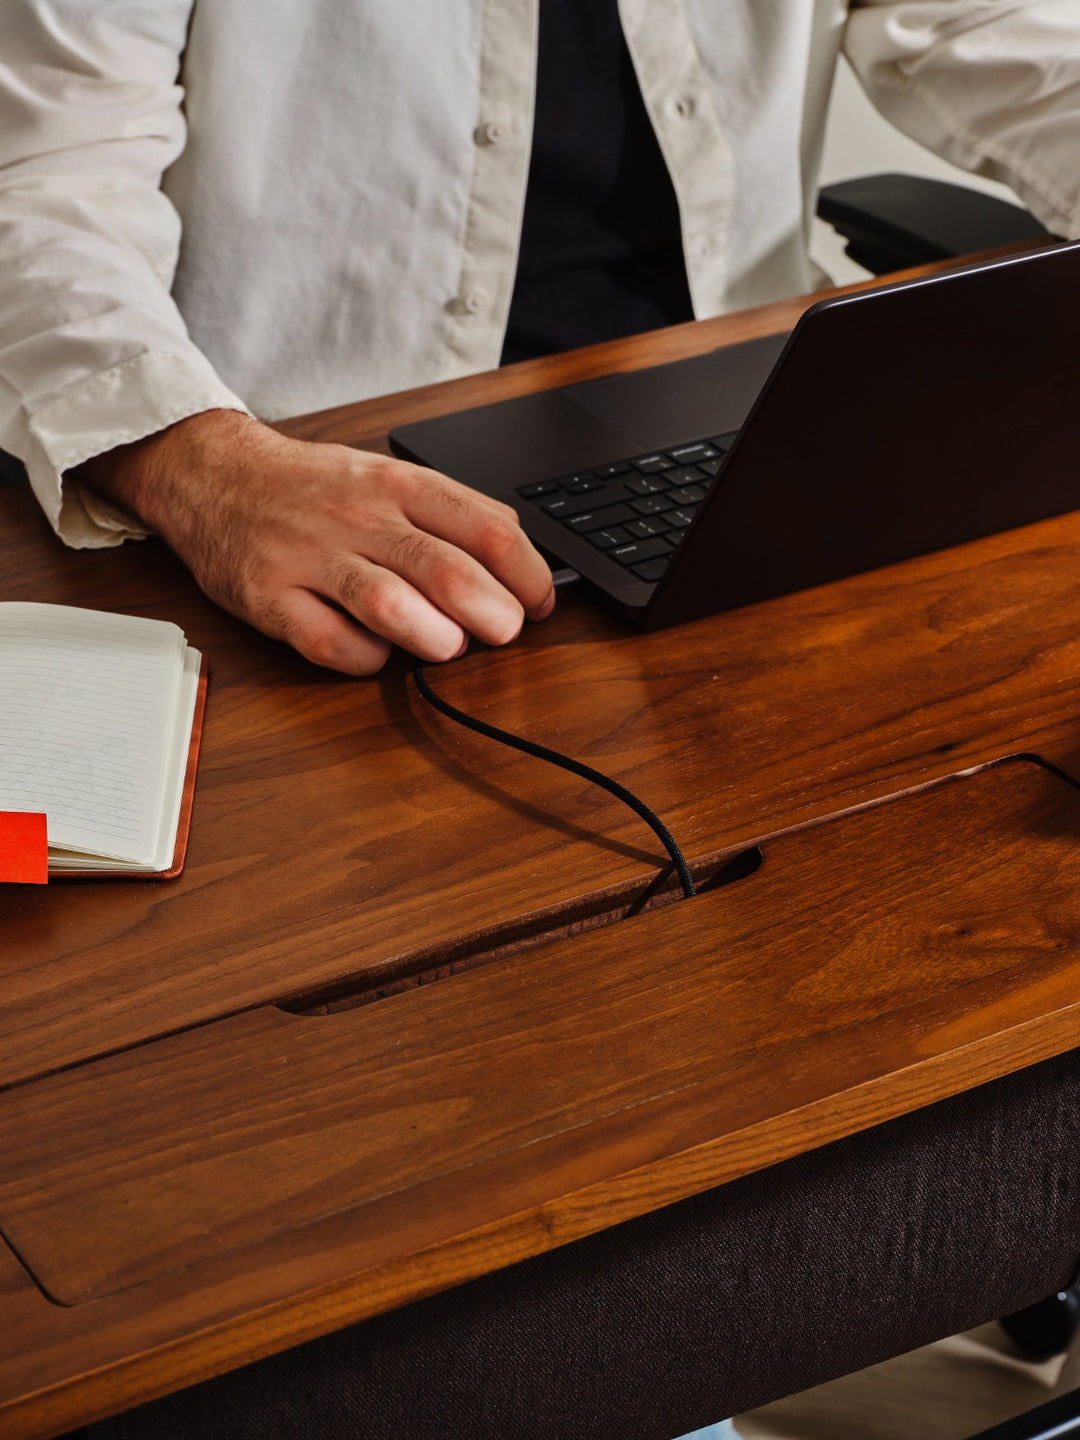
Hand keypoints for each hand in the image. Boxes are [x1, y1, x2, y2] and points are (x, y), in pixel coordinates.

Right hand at [75, 410, 555, 673]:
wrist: (210, 473)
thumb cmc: (310, 487)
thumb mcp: (385, 474)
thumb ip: (449, 512)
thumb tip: (519, 558)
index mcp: (397, 484)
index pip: (485, 527)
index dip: (526, 574)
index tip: (541, 603)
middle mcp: (358, 517)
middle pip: (445, 570)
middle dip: (492, 614)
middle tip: (505, 633)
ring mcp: (310, 557)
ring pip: (388, 604)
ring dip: (434, 637)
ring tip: (449, 646)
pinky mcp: (269, 597)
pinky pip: (327, 641)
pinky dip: (363, 658)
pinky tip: (376, 654)